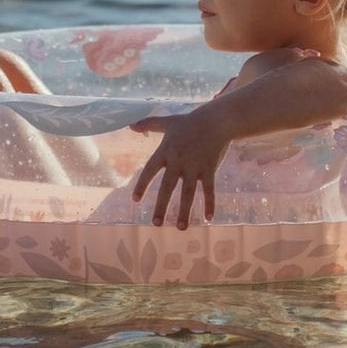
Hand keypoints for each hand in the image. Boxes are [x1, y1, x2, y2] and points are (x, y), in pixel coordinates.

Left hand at [130, 107, 232, 229]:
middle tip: (155, 224)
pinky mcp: (209, 169)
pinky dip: (210, 203)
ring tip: (180, 228)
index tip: (135, 200)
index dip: (142, 185)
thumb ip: (149, 124)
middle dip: (161, 206)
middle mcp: (178, 161)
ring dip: (184, 210)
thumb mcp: (168, 122)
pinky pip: (209, 189)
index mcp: (166, 151)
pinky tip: (209, 218)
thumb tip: (130, 125)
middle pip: (167, 187)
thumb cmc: (190, 121)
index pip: (150, 170)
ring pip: (187, 192)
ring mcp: (194, 166)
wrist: (216, 119)